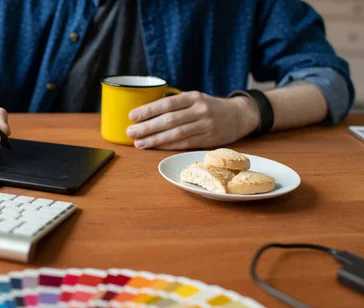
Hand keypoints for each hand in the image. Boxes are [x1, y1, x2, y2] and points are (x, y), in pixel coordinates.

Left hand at [127, 91, 259, 149]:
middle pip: (169, 120)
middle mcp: (200, 110)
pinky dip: (168, 146)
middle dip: (147, 127)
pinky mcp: (209, 140)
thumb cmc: (210, 107)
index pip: (167, 103)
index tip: (132, 116)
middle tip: (130, 132)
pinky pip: (184, 144)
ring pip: (176, 134)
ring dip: (155, 140)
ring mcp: (206, 126)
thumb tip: (147, 111)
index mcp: (194, 97)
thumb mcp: (196, 98)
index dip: (148, 110)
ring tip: (139, 143)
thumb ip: (176, 104)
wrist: (240, 116)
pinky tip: (155, 147)